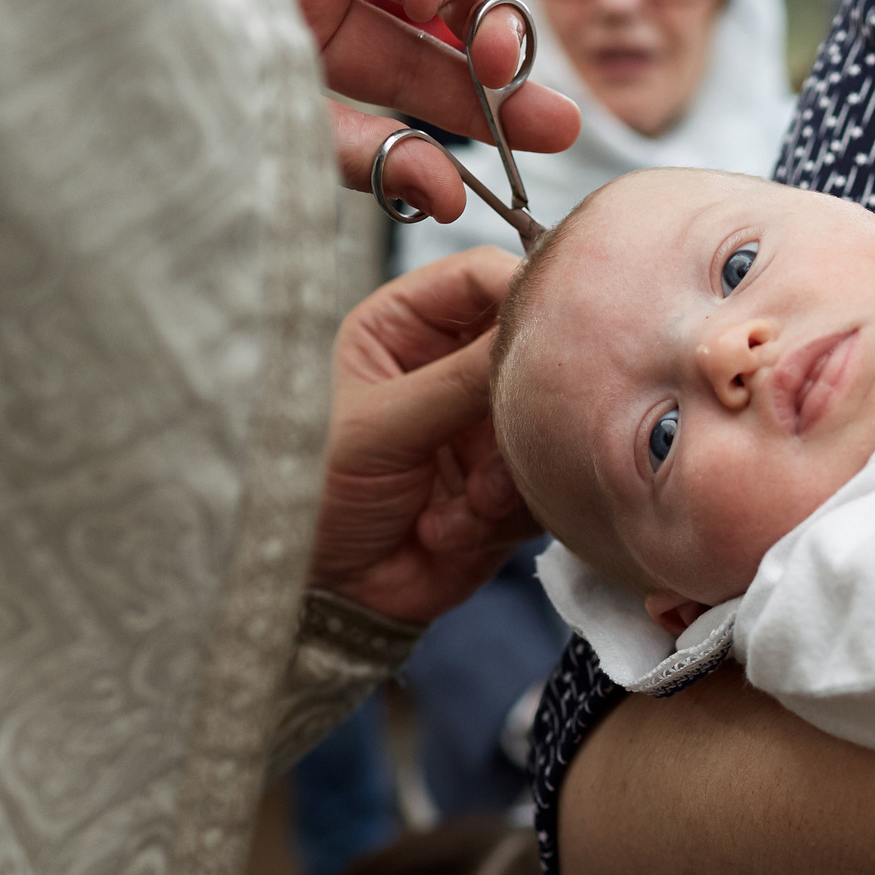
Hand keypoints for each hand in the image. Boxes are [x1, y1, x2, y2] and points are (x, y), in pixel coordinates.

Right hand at [158, 0, 580, 219]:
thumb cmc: (159, 7)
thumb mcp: (278, 95)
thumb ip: (365, 147)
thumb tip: (445, 197)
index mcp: (315, 3)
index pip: (430, 49)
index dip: (494, 87)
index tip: (554, 129)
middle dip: (500, 24)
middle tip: (514, 70)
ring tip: (429, 0)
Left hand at [312, 246, 537, 622]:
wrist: (329, 597)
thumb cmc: (317, 496)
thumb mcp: (381, 428)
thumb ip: (461, 378)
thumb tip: (535, 330)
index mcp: (401, 329)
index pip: (480, 276)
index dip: (523, 292)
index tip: (556, 324)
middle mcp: (447, 368)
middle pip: (527, 349)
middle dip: (519, 405)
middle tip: (499, 443)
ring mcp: (481, 425)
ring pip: (544, 419)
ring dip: (508, 470)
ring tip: (464, 503)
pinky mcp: (507, 481)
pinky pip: (545, 478)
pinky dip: (507, 511)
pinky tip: (454, 530)